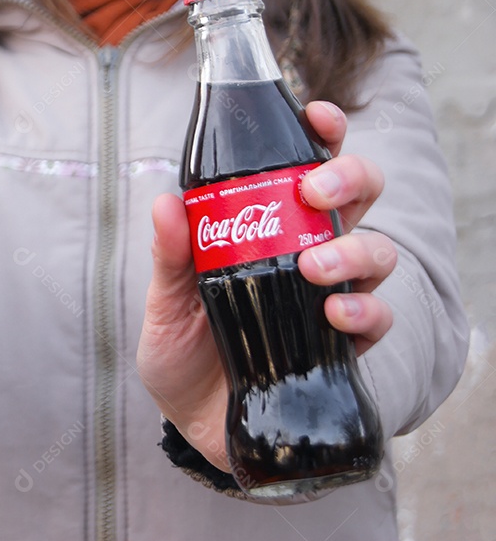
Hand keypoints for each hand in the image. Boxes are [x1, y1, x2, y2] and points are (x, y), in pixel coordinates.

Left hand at [136, 101, 396, 471]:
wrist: (195, 424)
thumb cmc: (182, 352)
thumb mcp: (164, 303)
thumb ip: (170, 257)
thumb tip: (166, 201)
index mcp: (266, 229)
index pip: (306, 167)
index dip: (323, 134)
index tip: (318, 116)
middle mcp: (306, 253)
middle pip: (357, 196)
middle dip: (350, 179)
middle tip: (315, 192)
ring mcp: (328, 297)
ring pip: (376, 251)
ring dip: (354, 249)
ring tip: (314, 267)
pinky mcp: (340, 346)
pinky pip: (376, 318)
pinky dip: (364, 311)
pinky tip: (336, 314)